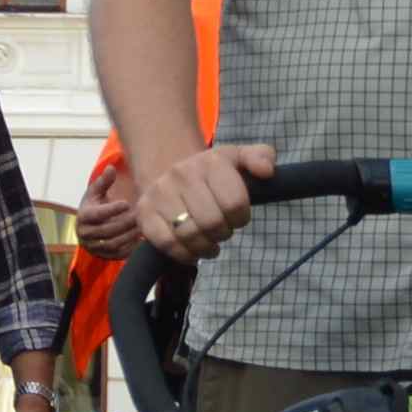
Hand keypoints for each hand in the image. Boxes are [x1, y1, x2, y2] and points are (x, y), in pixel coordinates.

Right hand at [74, 159, 144, 259]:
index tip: (127, 203)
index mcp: (83, 217)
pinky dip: (131, 247)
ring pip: (113, 244)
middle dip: (125, 223)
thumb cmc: (94, 206)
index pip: (96, 215)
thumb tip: (111, 167)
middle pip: (107, 230)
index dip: (111, 210)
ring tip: (142, 225)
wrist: (87, 228)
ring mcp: (94, 247)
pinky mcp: (104, 256)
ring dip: (130, 235)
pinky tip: (141, 237)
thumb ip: (104, 181)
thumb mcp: (95, 192)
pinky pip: (118, 254)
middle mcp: (85, 234)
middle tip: (140, 215)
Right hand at [135, 143, 271, 263]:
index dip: (241, 218)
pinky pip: (167, 244)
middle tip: (222, 231)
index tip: (237, 217)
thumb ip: (261, 157)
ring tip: (209, 243)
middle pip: (212, 222)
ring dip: (205, 247)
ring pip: (189, 235)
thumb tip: (267, 171)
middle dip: (223, 233)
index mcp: (210, 161)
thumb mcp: (239, 158)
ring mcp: (160, 194)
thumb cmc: (213, 173)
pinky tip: (192, 251)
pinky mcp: (144, 214)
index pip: (235, 203)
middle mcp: (182, 174)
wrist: (169, 171)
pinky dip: (184, 254)